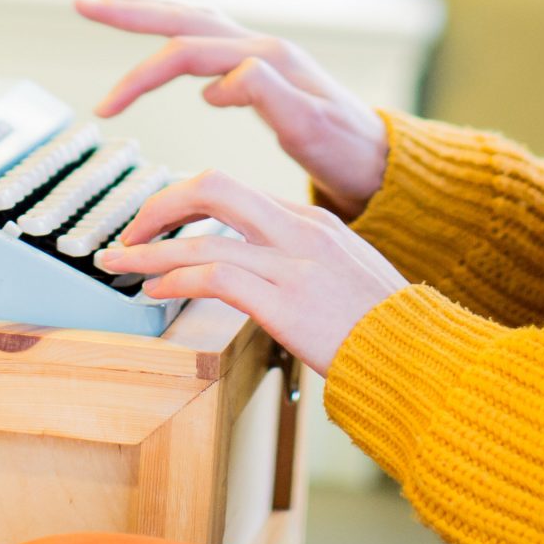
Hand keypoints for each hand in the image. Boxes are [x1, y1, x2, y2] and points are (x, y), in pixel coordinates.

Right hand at [77, 0, 388, 218]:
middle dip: (130, 10)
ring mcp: (262, 53)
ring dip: (146, 11)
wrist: (381, 162)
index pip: (187, 53)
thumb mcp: (310, 129)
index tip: (108, 108)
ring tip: (104, 3)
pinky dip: (172, 28)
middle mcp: (262, 47)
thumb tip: (217, 83)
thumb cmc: (348, 152)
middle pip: (185, 17)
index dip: (141, 75)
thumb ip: (267, 97)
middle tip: (83, 3)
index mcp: (267, 59)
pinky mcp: (262, 68)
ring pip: (194, 20)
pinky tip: (157, 33)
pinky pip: (206, 35)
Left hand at [96, 169, 407, 376]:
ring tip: (121, 262)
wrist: (422, 356)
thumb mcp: (345, 274)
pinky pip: (215, 277)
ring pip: (203, 235)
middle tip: (131, 228)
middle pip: (213, 188)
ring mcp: (293, 264)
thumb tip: (258, 269)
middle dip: (161, 204)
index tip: (161, 224)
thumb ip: (302, 261)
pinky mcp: (286, 302)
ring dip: (150, 249)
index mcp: (313, 221)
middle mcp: (300, 231)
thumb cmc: (385, 328)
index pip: (235, 193)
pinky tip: (156, 290)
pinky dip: (176, 279)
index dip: (186, 205)